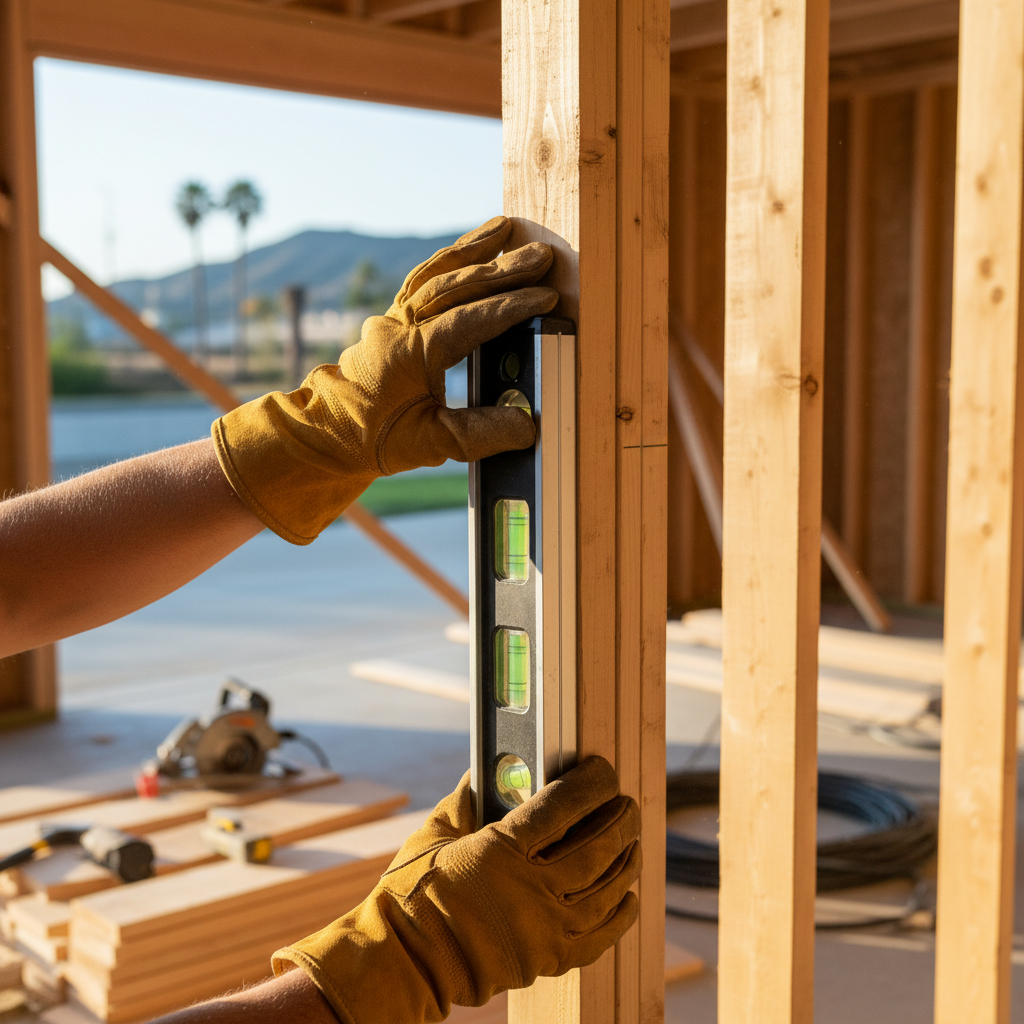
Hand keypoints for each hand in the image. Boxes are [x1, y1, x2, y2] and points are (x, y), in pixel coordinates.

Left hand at [212, 217, 556, 544]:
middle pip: (455, 287)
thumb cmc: (375, 440)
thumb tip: (527, 424)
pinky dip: (450, 262)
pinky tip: (471, 252)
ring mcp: (392, 319)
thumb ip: (480, 433)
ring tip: (506, 228)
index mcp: (410, 354)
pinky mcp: (392, 321)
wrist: (328, 434)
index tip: (546, 298)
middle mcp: (399, 328)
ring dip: (473, 250)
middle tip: (541, 255)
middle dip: (502, 269)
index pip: (469, 321)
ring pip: (435, 273)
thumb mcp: (431, 444)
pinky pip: (422, 280)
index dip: (510, 308)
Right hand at [273, 756, 640, 1023]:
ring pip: (607, 889)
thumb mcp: (434, 833)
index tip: (602, 770)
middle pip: (597, 846)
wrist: (404, 960)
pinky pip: (601, 936)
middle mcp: (530, 890)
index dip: (591, 783)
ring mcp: (544, 929)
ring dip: (626, 860)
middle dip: (619, 818)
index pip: (563, 806)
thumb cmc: (411, 893)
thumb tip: (486, 767)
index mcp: (500, 850)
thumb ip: (466, 798)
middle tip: (626, 802)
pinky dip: (621, 912)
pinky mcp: (548, 959)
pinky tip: (629, 893)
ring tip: (631, 840)